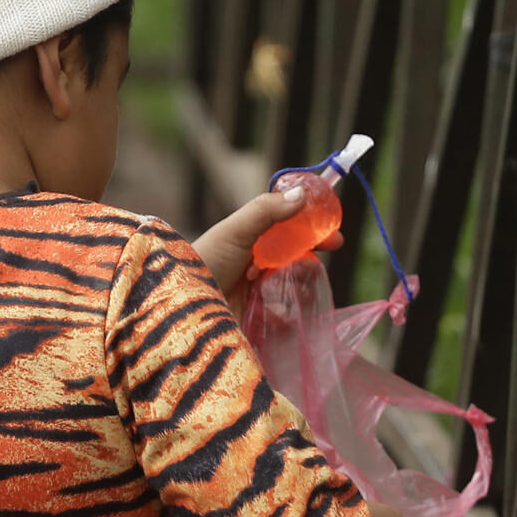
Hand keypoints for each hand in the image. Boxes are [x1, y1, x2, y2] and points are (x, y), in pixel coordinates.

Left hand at [193, 188, 343, 314]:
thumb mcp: (235, 230)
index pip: (292, 234)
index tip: (335, 237)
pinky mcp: (260, 322)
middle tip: (311, 265)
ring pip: (297, 290)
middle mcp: (258, 268)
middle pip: (300, 263)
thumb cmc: (203, 263)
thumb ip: (267, 211)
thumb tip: (301, 194)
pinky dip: (286, 313)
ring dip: (298, 287)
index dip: (315, 233)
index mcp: (253, 242)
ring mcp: (260, 296)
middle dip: (310, 263)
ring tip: (285, 287)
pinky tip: (273, 310)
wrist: (181, 308)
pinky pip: (287, 318)